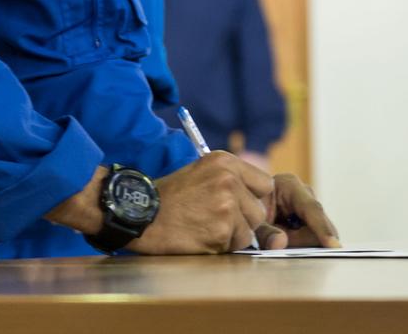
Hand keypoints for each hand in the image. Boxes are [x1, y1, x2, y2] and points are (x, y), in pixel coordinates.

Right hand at [127, 151, 272, 253]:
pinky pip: (236, 245)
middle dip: (243, 220)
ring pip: (250, 230)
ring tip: (206, 227)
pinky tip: (201, 236)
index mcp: (225, 161)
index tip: (239, 205)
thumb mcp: (201, 173)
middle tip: (214, 219)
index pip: (265, 184)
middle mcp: (229, 179)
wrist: (143, 214)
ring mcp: (227, 204)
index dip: (253, 198)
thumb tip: (261, 202)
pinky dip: (221, 246)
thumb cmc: (170, 197)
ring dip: (232, 235)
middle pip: (259, 210)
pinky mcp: (222, 229)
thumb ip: (232, 181)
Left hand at [253, 172, 340, 248]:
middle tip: (280, 244)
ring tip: (278, 239)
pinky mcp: (311, 220)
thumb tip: (280, 244)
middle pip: (320, 225)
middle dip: (305, 241)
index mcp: (289, 185)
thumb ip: (264, 232)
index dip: (322, 228)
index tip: (333, 245)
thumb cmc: (247, 209)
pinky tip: (287, 242)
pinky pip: (314, 238)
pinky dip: (302, 245)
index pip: (312, 208)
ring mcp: (310, 207)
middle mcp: (304, 194)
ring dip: (301, 244)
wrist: (244, 205)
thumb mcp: (252, 220)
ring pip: (319, 234)